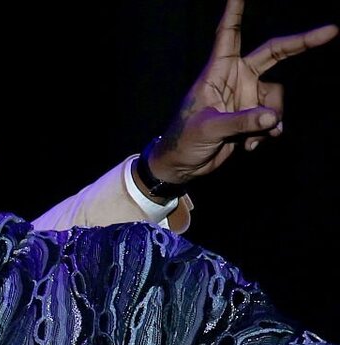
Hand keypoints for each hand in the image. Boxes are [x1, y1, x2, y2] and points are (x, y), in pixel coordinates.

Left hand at [149, 0, 336, 184]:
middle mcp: (237, 78)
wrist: (183, 166)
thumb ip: (241, 122)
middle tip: (332, 30)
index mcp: (219, 71)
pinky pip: (273, 117)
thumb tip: (272, 119)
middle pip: (274, 53)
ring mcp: (247, 96)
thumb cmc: (184, 141)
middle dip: (302, 43)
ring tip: (251, 139)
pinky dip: (267, 132)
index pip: (228, 34)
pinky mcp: (252, 115)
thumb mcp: (209, 129)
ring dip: (271, 119)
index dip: (235, 12)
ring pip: (276, 97)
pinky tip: (251, 146)